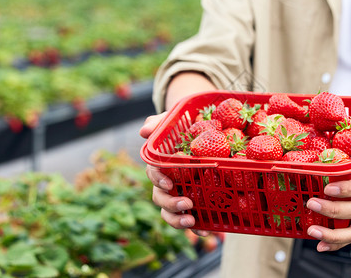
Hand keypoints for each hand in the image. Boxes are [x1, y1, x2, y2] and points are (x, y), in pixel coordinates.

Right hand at [140, 113, 208, 236]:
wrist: (198, 131)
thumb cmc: (181, 126)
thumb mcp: (171, 120)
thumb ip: (158, 123)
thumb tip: (144, 132)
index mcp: (161, 165)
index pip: (153, 174)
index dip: (158, 180)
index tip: (169, 184)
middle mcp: (166, 183)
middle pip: (160, 198)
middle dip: (171, 204)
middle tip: (187, 204)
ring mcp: (178, 194)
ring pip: (170, 212)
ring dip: (178, 220)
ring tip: (192, 221)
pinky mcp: (193, 202)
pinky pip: (189, 218)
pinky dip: (196, 227)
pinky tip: (206, 230)